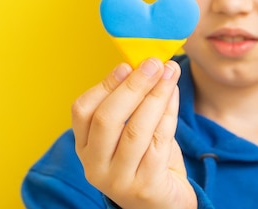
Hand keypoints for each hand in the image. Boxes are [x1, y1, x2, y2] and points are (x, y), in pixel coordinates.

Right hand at [71, 58, 196, 208]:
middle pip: (107, 119)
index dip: (105, 84)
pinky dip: (168, 114)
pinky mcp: (145, 186)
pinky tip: (174, 95)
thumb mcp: (129, 133)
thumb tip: (145, 65)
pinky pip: (159, 143)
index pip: (83, 111)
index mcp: (85, 148)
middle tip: (153, 63)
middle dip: (133, 86)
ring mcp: (119, 179)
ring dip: (155, 95)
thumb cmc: (147, 160)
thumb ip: (131, 105)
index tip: (126, 64)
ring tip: (169, 72)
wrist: (164, 203)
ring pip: (135, 130)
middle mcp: (95, 166)